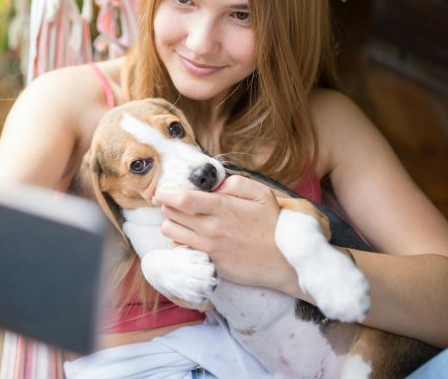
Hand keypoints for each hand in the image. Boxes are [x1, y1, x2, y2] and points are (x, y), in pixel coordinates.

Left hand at [154, 175, 296, 292]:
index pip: (181, 199)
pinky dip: (181, 241)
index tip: (161, 191)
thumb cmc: (274, 226)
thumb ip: (236, 184)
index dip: (166, 193)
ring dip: (172, 223)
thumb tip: (215, 185)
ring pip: (171, 231)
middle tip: (176, 203)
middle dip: (168, 205)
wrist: (285, 263)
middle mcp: (210, 228)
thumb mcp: (263, 195)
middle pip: (170, 213)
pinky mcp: (208, 263)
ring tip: (184, 220)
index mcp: (222, 208)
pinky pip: (181, 249)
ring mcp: (208, 248)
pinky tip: (192, 237)